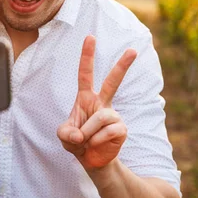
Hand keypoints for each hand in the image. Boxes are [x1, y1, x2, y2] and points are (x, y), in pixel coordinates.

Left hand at [57, 35, 136, 169]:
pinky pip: (108, 131)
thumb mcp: (64, 136)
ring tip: (85, 140)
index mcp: (86, 98)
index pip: (85, 74)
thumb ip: (66, 133)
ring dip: (88, 131)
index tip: (90, 37)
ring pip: (102, 117)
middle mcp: (102, 103)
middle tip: (133, 50)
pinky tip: (95, 144)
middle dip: (123, 66)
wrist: (92, 161)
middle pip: (113, 82)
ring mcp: (113, 115)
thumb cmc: (77, 142)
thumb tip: (81, 134)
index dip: (87, 56)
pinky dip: (97, 140)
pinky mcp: (122, 129)